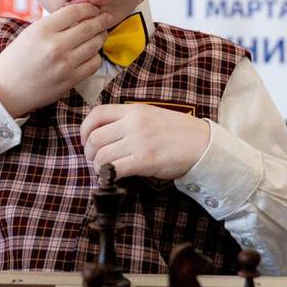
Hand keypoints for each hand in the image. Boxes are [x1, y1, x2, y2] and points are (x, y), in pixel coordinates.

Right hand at [0, 4, 112, 116]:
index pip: (75, 11)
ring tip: (99, 35)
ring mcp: (64, 65)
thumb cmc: (16, 59)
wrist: (6, 89)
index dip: (89, 8)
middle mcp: (54, 46)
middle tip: (106, 18)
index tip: (94, 8)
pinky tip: (91, 54)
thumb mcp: (30, 33)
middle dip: (102, 20)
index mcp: (42, 30)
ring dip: (100, 38)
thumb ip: (54, 23)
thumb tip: (79, 13)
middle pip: (90, 27)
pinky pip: (94, 64)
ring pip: (95, 45)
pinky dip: (96, 57)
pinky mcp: (69, 80)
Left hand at [79, 104, 209, 180]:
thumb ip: (129, 120)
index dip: (84, 129)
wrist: (202, 144)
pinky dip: (108, 175)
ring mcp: (138, 141)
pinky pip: (114, 168)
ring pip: (101, 154)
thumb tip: (106, 134)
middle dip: (89, 152)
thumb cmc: (178, 132)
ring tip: (105, 170)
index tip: (85, 141)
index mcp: (134, 110)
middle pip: (95, 137)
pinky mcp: (144, 160)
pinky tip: (113, 177)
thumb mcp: (152, 116)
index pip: (97, 114)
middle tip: (95, 160)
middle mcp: (133, 123)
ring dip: (98, 165)